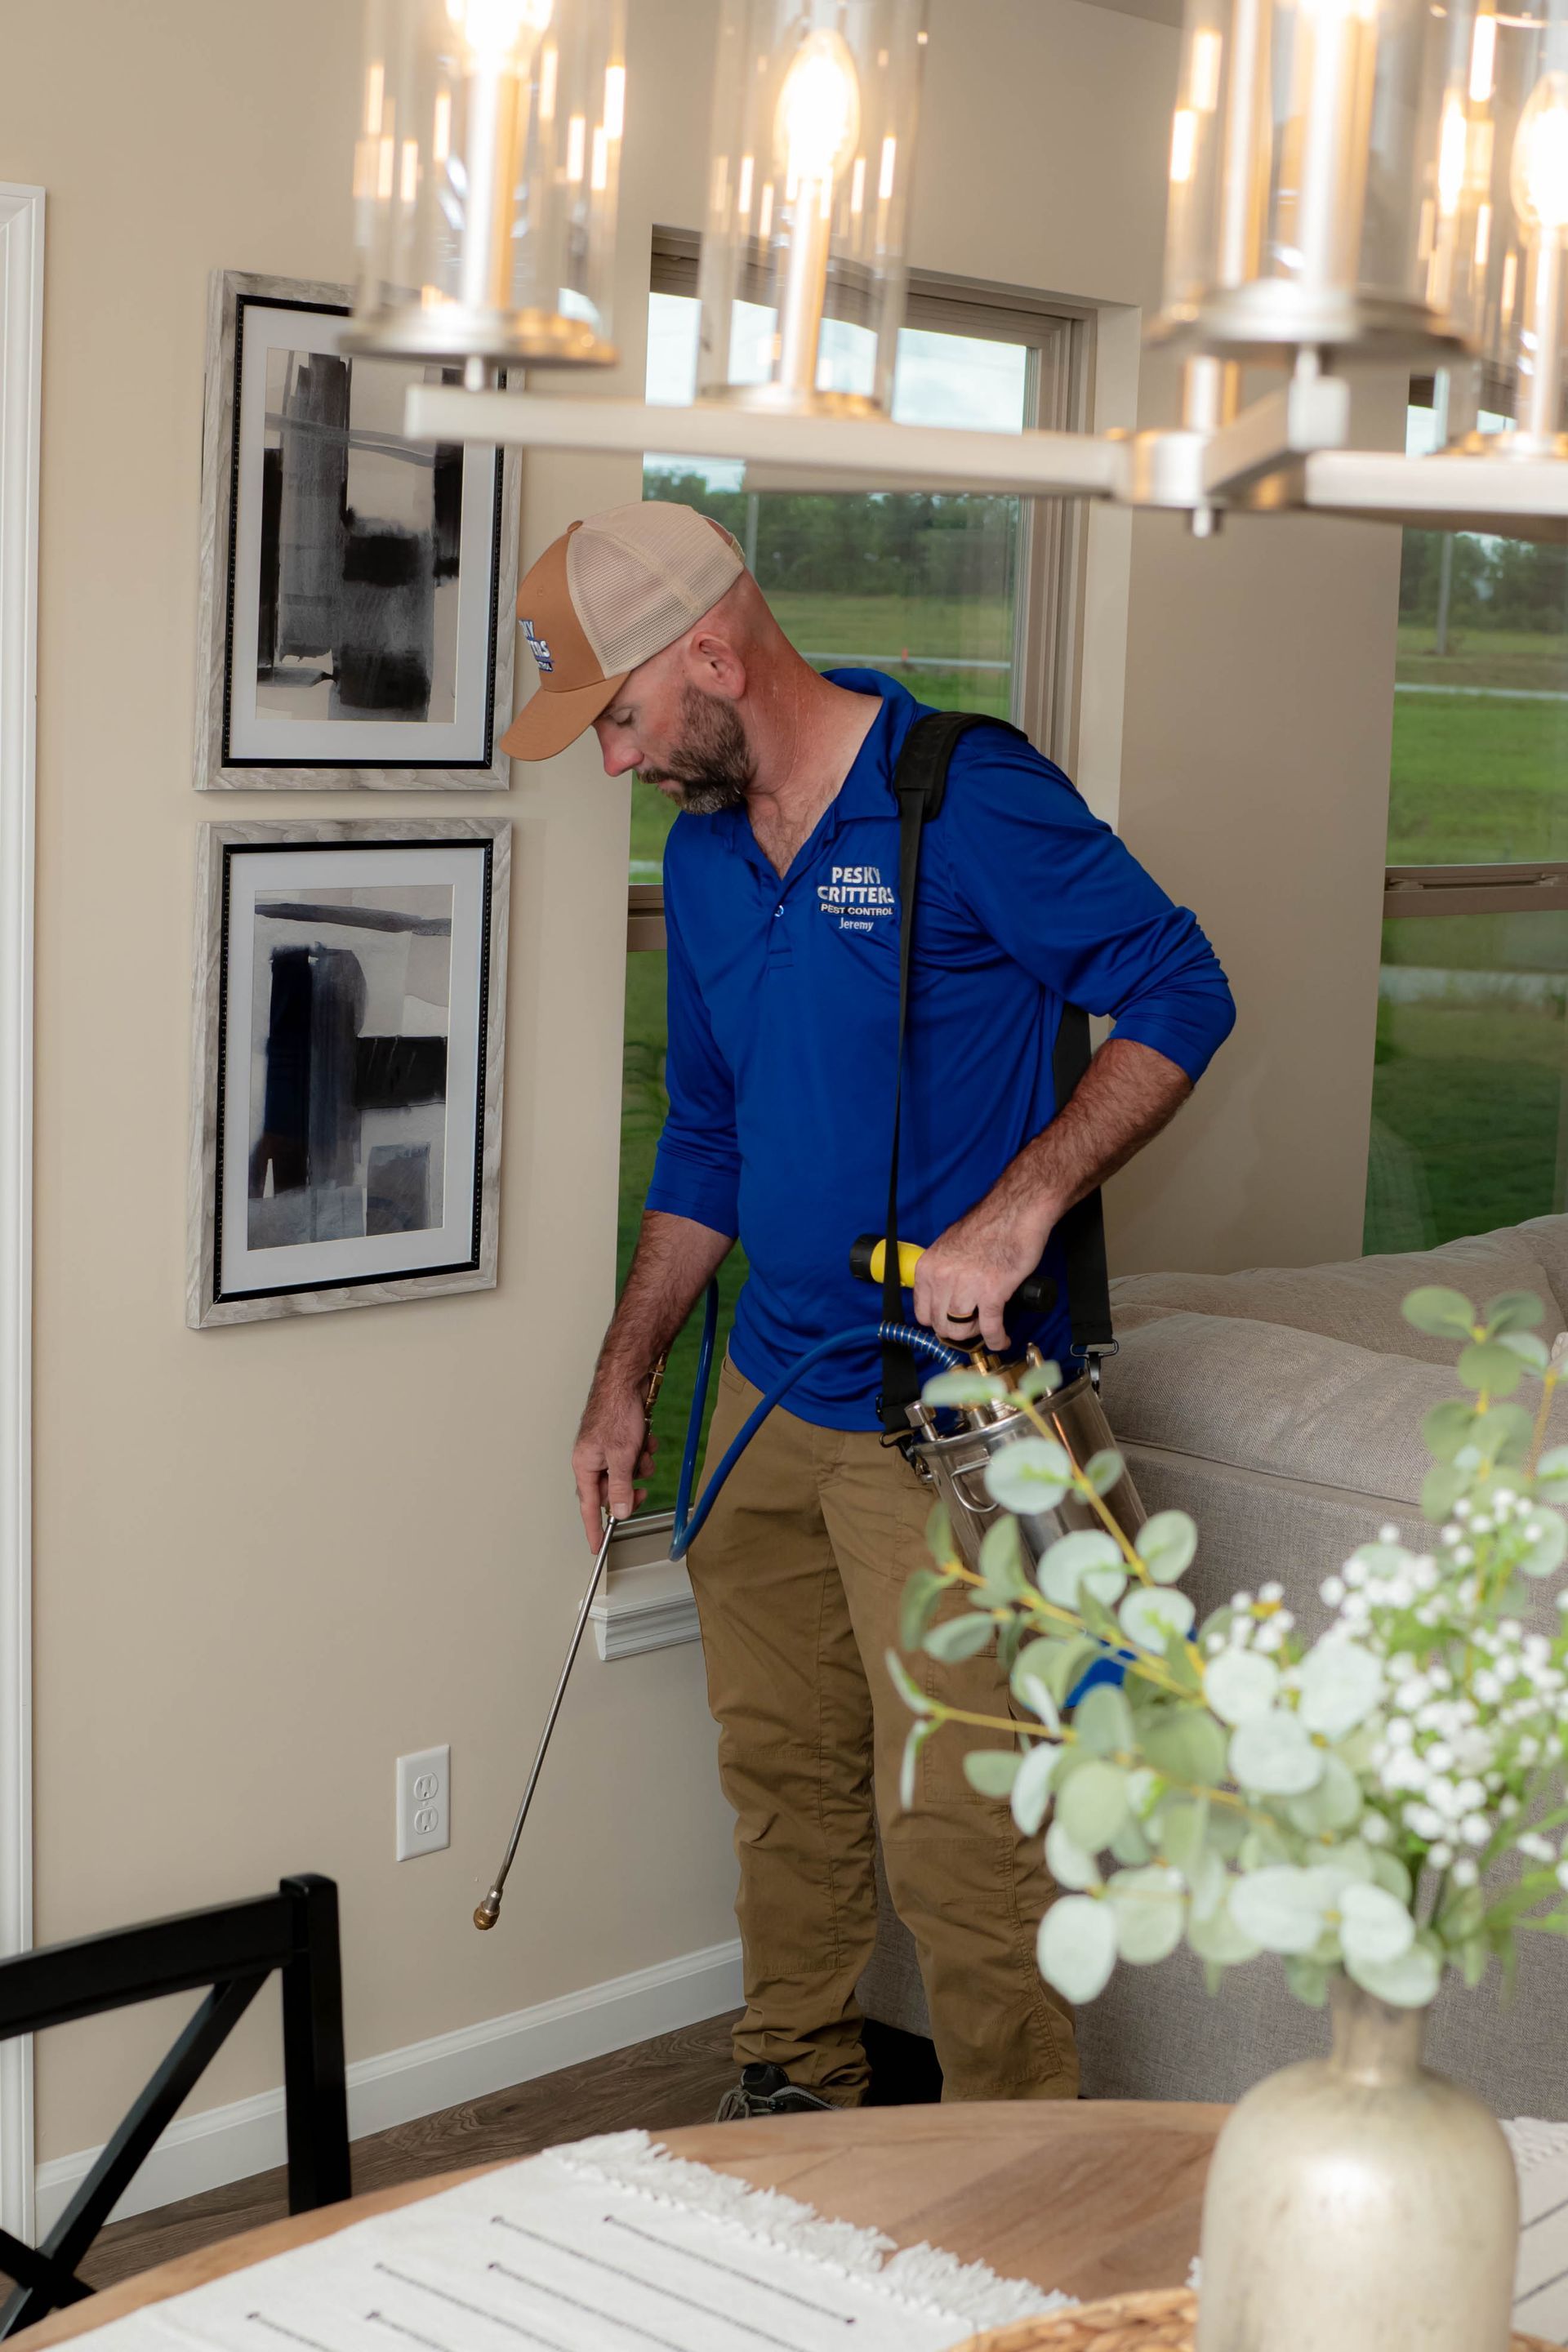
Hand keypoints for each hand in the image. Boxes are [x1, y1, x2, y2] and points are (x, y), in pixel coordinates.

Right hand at [572, 1382, 657, 1548]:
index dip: (594, 1528)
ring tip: (643, 1449)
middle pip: (613, 1490)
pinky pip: (634, 1456)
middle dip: (631, 1486)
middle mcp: (592, 1459)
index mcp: (584, 1465)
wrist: (626, 1380)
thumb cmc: (615, 1412)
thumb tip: (620, 1512)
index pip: (589, 1506)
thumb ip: (620, 1487)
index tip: (597, 1547)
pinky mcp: (619, 1439)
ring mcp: (606, 1449)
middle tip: (642, 1488)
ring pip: (627, 1473)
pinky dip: (644, 1450)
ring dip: (641, 1465)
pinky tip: (647, 1437)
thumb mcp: (622, 1457)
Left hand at [913, 1196, 1054, 1353]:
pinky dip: (997, 1339)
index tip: (951, 1321)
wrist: (1016, 1211)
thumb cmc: (988, 1224)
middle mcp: (942, 1279)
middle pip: (941, 1324)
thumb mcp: (949, 1245)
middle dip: (958, 1330)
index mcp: (928, 1267)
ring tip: (987, 1328)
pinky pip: (990, 1328)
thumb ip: (943, 1269)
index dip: (939, 1321)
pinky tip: (1003, 1339)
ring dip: (977, 1334)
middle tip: (973, 1325)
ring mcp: (966, 1287)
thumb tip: (944, 1292)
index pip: (923, 1313)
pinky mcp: (992, 1292)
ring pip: (962, 1330)